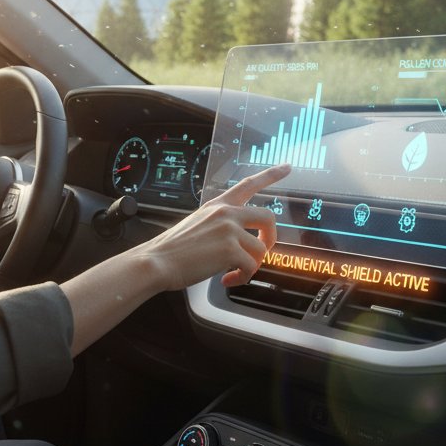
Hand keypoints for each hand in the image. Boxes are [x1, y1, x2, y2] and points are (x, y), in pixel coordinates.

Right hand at [134, 163, 289, 291]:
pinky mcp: (231, 250)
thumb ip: (218, 225)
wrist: (157, 261)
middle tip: (262, 251)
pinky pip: (251, 267)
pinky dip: (242, 278)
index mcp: (218, 205)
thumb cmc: (173, 248)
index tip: (287, 166)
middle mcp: (226, 213)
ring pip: (261, 249)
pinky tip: (228, 280)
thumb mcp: (196, 224)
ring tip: (234, 273)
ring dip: (252, 266)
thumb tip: (235, 241)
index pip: (249, 184)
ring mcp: (229, 230)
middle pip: (268, 217)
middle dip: (271, 237)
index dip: (272, 174)